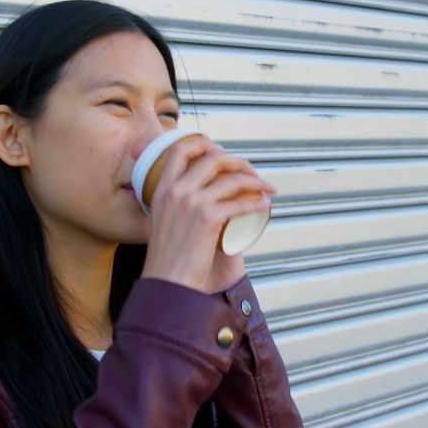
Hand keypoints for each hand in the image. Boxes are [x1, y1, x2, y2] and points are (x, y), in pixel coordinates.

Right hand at [140, 137, 275, 294]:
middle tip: (252, 172)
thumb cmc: (167, 260)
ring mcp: (191, 203)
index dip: (204, 144)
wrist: (166, 283)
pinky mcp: (207, 218)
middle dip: (238, 161)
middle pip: (213, 158)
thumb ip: (173, 206)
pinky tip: (264, 205)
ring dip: (256, 181)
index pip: (180, 149)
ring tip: (266, 188)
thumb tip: (195, 198)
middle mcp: (175, 191)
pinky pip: (240, 203)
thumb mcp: (161, 223)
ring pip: (232, 179)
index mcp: (161, 189)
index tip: (221, 151)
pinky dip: (256, 203)